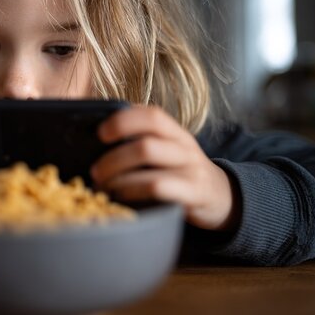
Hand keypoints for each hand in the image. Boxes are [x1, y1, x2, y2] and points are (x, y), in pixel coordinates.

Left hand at [90, 105, 238, 230]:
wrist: (220, 196)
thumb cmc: (180, 171)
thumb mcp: (167, 149)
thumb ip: (142, 138)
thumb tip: (97, 132)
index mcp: (175, 132)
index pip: (152, 115)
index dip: (123, 121)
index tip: (100, 134)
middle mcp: (184, 147)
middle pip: (146, 144)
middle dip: (113, 158)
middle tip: (94, 171)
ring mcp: (190, 169)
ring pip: (150, 168)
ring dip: (118, 177)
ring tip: (102, 187)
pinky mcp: (193, 193)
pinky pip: (157, 188)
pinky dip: (132, 192)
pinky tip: (120, 199)